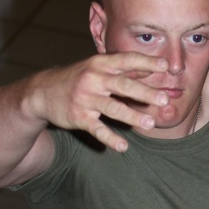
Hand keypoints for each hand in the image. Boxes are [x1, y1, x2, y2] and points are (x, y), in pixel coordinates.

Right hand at [29, 53, 170, 152]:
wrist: (43, 92)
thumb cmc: (77, 78)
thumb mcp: (98, 68)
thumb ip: (124, 70)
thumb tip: (150, 69)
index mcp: (101, 64)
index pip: (127, 60)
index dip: (146, 62)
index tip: (165, 66)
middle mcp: (93, 79)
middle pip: (123, 85)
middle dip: (145, 92)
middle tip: (164, 100)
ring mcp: (85, 99)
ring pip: (112, 108)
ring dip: (132, 116)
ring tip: (150, 124)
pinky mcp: (79, 117)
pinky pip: (97, 129)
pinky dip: (110, 139)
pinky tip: (123, 147)